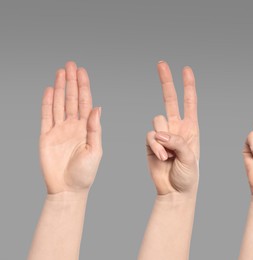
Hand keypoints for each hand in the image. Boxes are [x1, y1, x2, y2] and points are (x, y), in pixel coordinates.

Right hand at [39, 61, 101, 193]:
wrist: (68, 189)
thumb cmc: (85, 173)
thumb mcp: (95, 150)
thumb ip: (94, 128)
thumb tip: (97, 108)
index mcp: (86, 128)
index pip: (84, 102)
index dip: (83, 86)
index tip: (82, 71)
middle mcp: (73, 126)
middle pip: (71, 98)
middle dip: (71, 81)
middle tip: (70, 64)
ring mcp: (59, 130)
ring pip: (58, 103)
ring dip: (59, 87)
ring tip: (60, 72)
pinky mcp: (46, 136)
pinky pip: (46, 116)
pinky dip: (47, 103)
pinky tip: (49, 90)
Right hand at [146, 61, 198, 195]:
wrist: (175, 191)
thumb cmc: (188, 176)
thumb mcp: (190, 158)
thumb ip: (177, 142)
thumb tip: (159, 133)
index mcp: (191, 128)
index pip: (189, 102)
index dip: (188, 86)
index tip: (186, 70)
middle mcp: (176, 128)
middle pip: (170, 99)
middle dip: (166, 81)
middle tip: (161, 63)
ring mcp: (163, 135)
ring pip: (157, 121)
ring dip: (162, 138)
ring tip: (169, 155)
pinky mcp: (151, 143)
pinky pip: (149, 136)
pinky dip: (154, 146)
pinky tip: (161, 157)